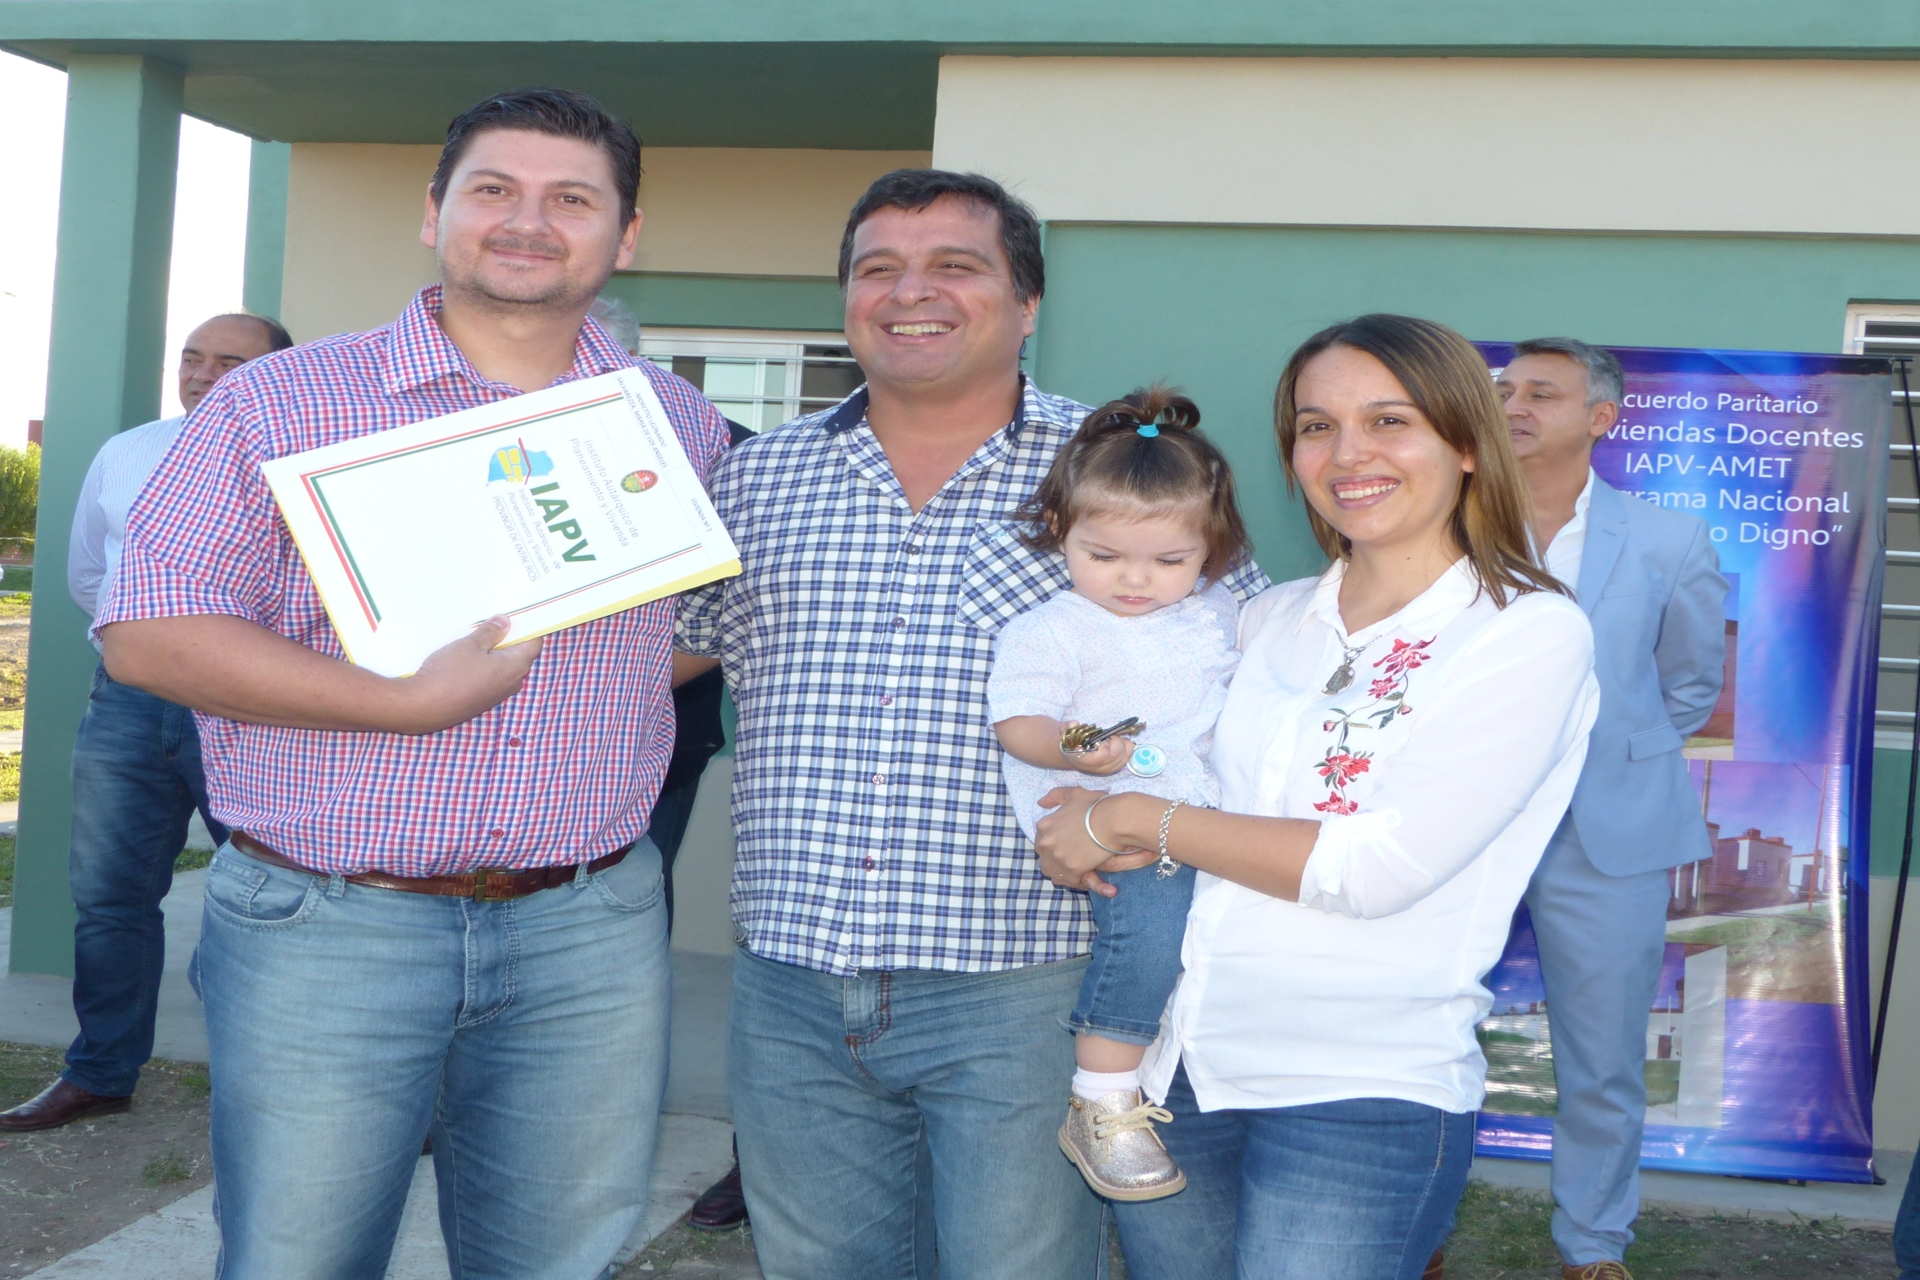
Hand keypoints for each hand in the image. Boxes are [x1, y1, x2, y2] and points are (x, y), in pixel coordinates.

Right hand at [393, 616, 543, 733]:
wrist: (424, 707)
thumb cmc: (449, 674)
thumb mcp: (470, 644)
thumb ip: (491, 632)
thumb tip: (505, 622)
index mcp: (515, 667)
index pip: (534, 644)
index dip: (529, 628)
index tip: (519, 617)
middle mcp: (512, 683)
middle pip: (520, 655)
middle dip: (510, 639)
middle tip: (494, 623)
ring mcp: (497, 694)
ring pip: (504, 668)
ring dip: (495, 653)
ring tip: (477, 639)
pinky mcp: (482, 701)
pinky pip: (491, 679)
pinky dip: (485, 667)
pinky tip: (468, 659)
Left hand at [1034, 786, 1156, 897]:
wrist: (1112, 819)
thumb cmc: (1096, 805)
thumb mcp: (1073, 793)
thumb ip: (1055, 796)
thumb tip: (1041, 803)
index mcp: (1044, 825)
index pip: (1042, 842)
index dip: (1055, 846)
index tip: (1067, 847)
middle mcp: (1046, 842)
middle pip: (1045, 859)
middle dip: (1057, 861)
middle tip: (1074, 859)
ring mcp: (1057, 857)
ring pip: (1054, 873)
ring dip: (1065, 873)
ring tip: (1080, 871)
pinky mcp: (1072, 869)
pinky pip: (1070, 882)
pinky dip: (1078, 882)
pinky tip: (1088, 876)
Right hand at [1060, 724, 1133, 775]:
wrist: (1074, 754)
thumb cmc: (1072, 742)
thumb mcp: (1065, 733)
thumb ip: (1067, 727)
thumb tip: (1074, 723)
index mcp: (1083, 759)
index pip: (1098, 758)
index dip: (1104, 748)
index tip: (1104, 739)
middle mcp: (1096, 767)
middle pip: (1114, 757)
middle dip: (1116, 743)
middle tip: (1111, 736)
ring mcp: (1106, 769)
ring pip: (1123, 758)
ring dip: (1123, 745)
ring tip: (1116, 738)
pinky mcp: (1114, 768)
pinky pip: (1127, 759)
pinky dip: (1128, 749)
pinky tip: (1122, 742)